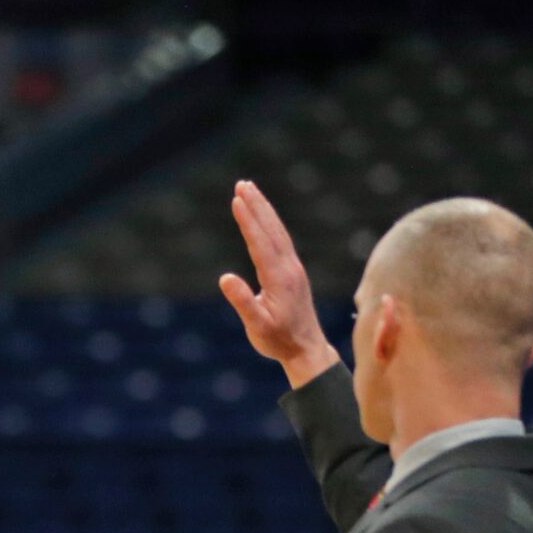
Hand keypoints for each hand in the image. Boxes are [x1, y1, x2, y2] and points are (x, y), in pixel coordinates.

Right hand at [217, 180, 340, 386]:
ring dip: (264, 210)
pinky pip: (281, 240)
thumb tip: (225, 277)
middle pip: (271, 229)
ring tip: (250, 191)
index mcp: (278, 278)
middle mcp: (289, 268)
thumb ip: (243, 301)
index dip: (248, 220)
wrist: (307, 348)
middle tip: (242, 184)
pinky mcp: (293, 272)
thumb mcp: (257, 326)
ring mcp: (293, 268)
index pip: (260, 242)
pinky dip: (271, 223)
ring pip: (278, 231)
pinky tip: (264, 218)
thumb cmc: (278, 340)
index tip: (237, 200)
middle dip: (257, 205)